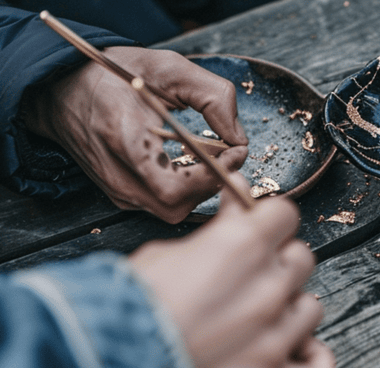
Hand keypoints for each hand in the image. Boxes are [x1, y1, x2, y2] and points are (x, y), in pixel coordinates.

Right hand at [23, 46, 248, 223]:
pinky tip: (189, 163)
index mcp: (125, 140)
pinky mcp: (119, 194)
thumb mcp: (170, 69)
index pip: (175, 186)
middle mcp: (118, 174)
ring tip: (211, 156)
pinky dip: (185, 189)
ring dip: (201, 187)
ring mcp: (117, 189)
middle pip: (176, 205)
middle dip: (212, 184)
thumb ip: (213, 98)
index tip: (235, 151)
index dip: (213, 175)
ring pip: (172, 209)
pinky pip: (161, 204)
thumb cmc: (115, 75)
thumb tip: (239, 139)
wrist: (63, 87)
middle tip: (229, 156)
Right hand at [129, 176, 334, 367]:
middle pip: (301, 260)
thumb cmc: (115, 318)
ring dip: (289, 312)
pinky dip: (310, 364)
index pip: (285, 214)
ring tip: (255, 323)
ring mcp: (275, 342)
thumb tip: (237, 207)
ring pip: (312, 309)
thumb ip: (212, 234)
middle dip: (276, 264)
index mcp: (239, 249)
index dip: (267, 220)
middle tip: (245, 279)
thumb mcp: (157, 256)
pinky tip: (290, 357)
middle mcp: (266, 291)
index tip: (255, 229)